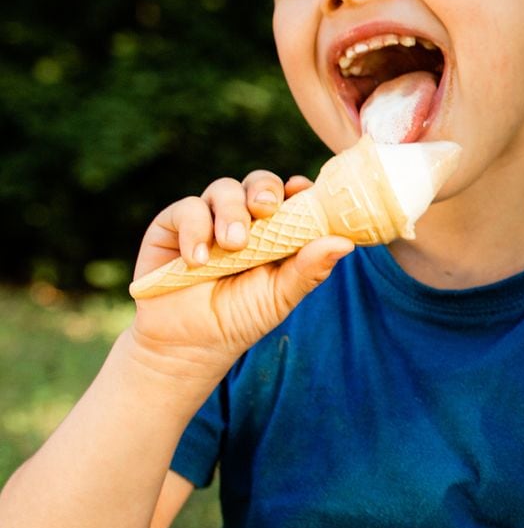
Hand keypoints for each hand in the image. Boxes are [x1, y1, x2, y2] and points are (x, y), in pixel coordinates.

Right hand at [127, 170, 353, 372]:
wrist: (188, 343)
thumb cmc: (240, 318)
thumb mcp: (280, 296)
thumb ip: (309, 269)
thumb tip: (345, 243)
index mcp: (276, 230)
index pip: (291, 197)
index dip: (299, 188)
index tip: (302, 189)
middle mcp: (244, 218)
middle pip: (259, 184)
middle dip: (265, 190)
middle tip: (266, 210)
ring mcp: (209, 218)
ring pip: (224, 189)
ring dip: (232, 213)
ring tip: (233, 245)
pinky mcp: (173, 226)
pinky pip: (186, 209)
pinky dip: (195, 230)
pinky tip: (199, 260)